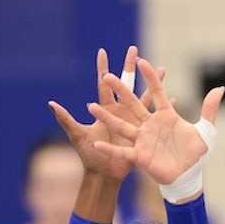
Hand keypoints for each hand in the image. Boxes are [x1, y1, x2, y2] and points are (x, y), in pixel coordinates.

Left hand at [49, 47, 166, 181]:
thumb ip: (66, 119)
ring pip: (145, 97)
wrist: (105, 174)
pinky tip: (173, 99)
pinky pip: (156, 118)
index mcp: (105, 110)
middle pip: (126, 84)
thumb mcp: (77, 136)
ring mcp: (133, 121)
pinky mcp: (144, 132)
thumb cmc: (90, 156)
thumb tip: (51, 103)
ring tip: (162, 69)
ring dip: (153, 83)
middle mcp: (120, 111)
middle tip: (134, 50)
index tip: (103, 51)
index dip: (103, 68)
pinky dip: (164, 108)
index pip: (104, 85)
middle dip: (130, 67)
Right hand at [91, 58, 223, 189]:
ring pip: (121, 125)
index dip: (150, 77)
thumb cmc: (196, 154)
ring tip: (90, 106)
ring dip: (106, 117)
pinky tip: (96, 144)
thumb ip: (210, 109)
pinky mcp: (140, 156)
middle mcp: (151, 125)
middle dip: (120, 90)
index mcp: (166, 116)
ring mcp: (143, 140)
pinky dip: (110, 149)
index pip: (156, 92)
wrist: (190, 176)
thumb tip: (219, 87)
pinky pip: (122, 151)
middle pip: (133, 103)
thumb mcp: (206, 131)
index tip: (141, 60)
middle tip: (107, 74)